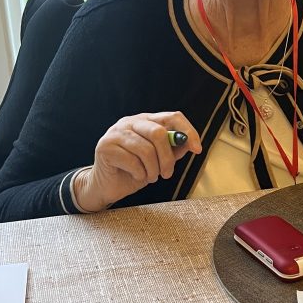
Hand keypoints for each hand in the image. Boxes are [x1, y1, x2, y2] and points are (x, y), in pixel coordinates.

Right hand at [74, 111, 201, 211]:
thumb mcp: (160, 161)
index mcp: (146, 121)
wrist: (108, 186)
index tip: (197, 149)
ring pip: (146, 149)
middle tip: (167, 174)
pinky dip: (139, 174)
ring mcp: (116, 133)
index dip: (187, 132)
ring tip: (150, 177)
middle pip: (158, 133)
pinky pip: (132, 161)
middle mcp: (130, 122)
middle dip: (167, 158)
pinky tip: (136, 176)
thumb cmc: (135, 171)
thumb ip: (173, 150)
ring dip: (152, 170)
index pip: (172, 117)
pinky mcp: (105, 147)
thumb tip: (189, 143)